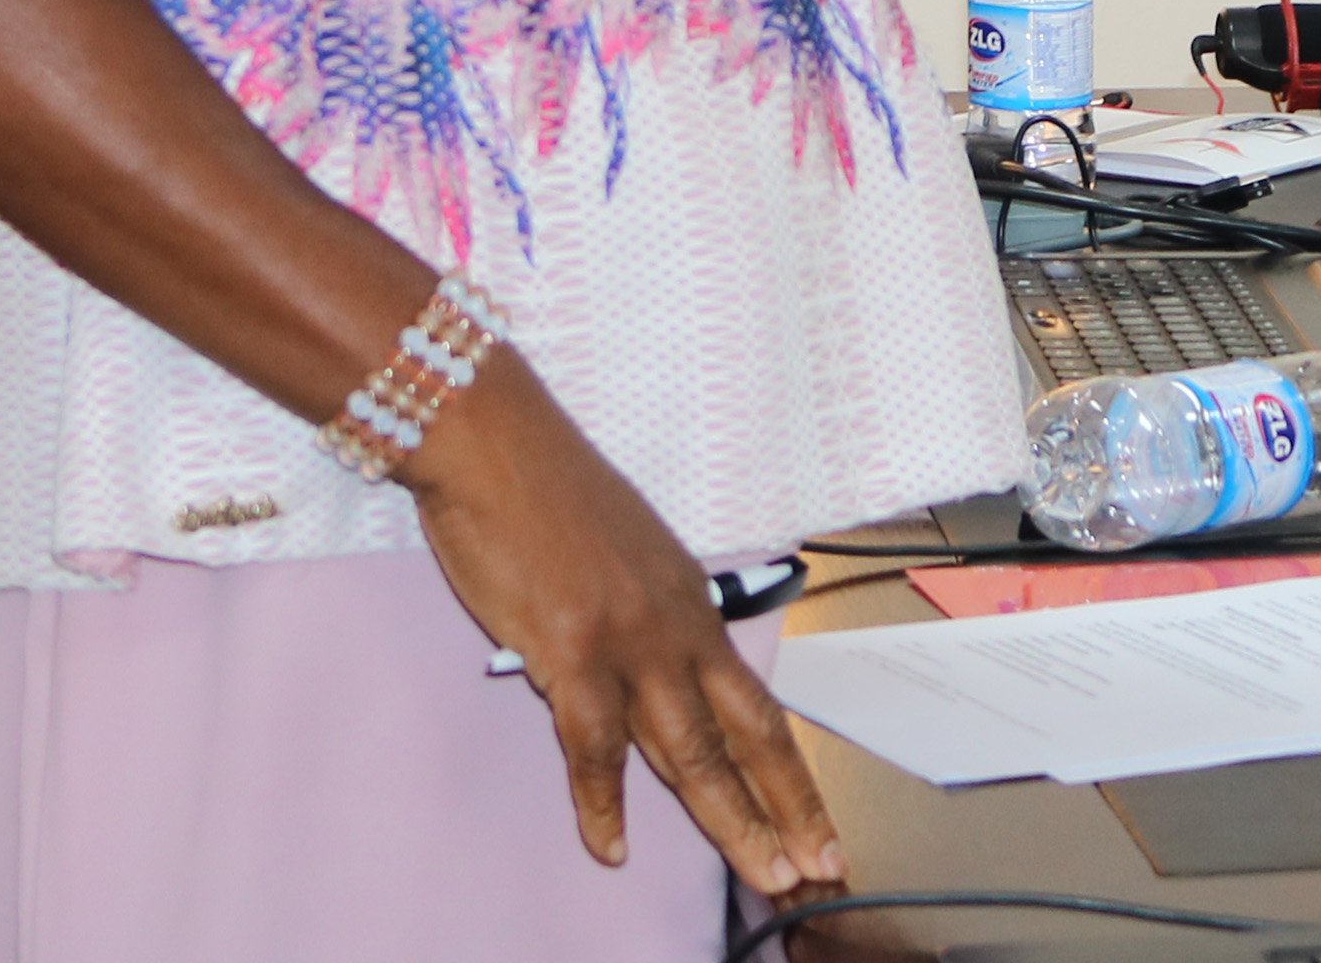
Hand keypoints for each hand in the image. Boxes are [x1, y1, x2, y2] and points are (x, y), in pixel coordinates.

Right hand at [406, 350, 847, 897]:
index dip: (790, 771)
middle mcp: (676, 623)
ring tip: (766, 877)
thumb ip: (647, 615)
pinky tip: (612, 845)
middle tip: (823, 869)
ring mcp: (629, 639)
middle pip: (744, 734)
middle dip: (787, 809)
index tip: (820, 822)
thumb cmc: (548, 491)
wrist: (497, 442)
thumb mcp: (627, 554)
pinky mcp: (573, 649)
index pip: (756, 702)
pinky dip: (601, 802)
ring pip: (693, 749)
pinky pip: (594, 744)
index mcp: (691, 601)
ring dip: (731, 820)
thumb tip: (652, 669)